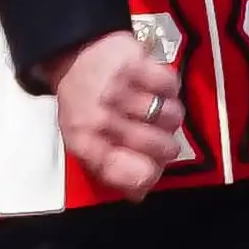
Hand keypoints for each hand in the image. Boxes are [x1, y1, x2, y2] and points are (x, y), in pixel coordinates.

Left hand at [47, 28, 179, 197]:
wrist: (74, 55)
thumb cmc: (83, 104)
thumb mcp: (86, 143)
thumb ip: (113, 171)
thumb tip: (140, 194)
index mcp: (88, 144)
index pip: (139, 175)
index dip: (152, 173)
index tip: (151, 165)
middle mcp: (102, 118)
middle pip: (164, 148)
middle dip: (165, 144)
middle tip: (154, 134)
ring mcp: (120, 90)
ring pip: (173, 117)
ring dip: (169, 115)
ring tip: (154, 109)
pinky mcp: (136, 63)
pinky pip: (172, 86)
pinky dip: (168, 88)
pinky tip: (155, 88)